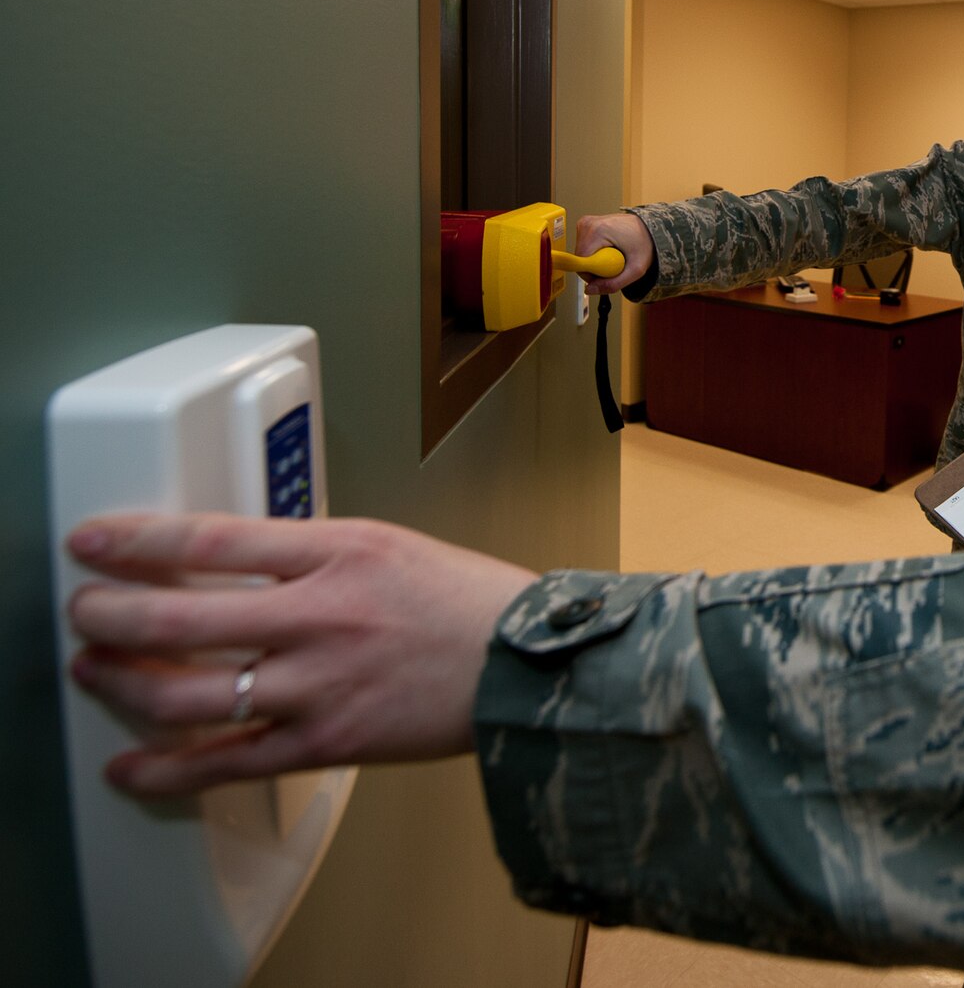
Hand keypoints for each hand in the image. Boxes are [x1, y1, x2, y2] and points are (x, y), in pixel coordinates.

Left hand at [65, 513, 536, 796]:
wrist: (530, 667)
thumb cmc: (468, 604)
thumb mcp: (387, 543)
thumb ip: (309, 551)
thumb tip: (231, 559)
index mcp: (340, 553)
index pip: (211, 541)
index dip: (136, 542)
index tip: (93, 542)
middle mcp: (322, 618)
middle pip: (179, 620)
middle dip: (107, 616)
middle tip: (85, 610)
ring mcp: (320, 686)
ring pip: (187, 695)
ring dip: (122, 684)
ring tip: (97, 671)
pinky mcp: (328, 743)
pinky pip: (228, 764)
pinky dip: (167, 769)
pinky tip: (133, 765)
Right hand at [574, 212, 652, 294]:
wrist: (647, 229)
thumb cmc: (644, 244)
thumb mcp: (635, 269)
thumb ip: (613, 284)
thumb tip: (589, 290)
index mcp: (597, 230)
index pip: (582, 263)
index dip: (593, 275)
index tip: (610, 274)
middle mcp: (588, 223)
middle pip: (580, 259)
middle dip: (594, 269)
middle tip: (615, 265)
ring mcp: (585, 223)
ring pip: (580, 255)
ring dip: (595, 262)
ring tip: (613, 256)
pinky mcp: (585, 225)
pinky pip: (583, 247)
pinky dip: (594, 254)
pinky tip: (608, 250)